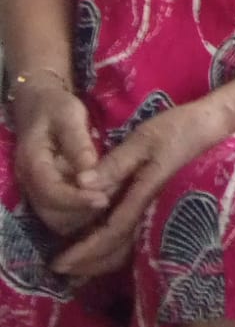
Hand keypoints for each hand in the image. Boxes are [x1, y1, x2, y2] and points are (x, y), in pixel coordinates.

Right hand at [12, 82, 109, 237]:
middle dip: (82, 212)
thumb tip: (91, 171)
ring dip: (83, 216)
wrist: (40, 106)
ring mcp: (37, 192)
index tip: (104, 199)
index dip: (76, 200)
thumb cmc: (56, 107)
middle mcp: (30, 184)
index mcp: (32, 163)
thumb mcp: (69, 116)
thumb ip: (79, 143)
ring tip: (110, 198)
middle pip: (52, 214)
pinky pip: (62, 215)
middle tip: (112, 198)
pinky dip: (81, 214)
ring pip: (57, 220)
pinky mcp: (48, 195)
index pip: (50, 192)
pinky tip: (102, 199)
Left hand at [51, 100, 223, 279]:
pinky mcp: (162, 207)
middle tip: (62, 268)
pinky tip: (104, 241)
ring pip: (128, 249)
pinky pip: (136, 238)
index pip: (111, 234)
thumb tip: (81, 184)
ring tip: (78, 259)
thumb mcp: (144, 139)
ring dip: (102, 259)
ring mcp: (160, 212)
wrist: (212, 126)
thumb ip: (114, 163)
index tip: (60, 262)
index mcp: (145, 196)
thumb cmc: (178, 129)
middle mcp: (152, 212)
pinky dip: (116, 247)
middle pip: (118, 251)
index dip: (85, 251)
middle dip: (89, 263)